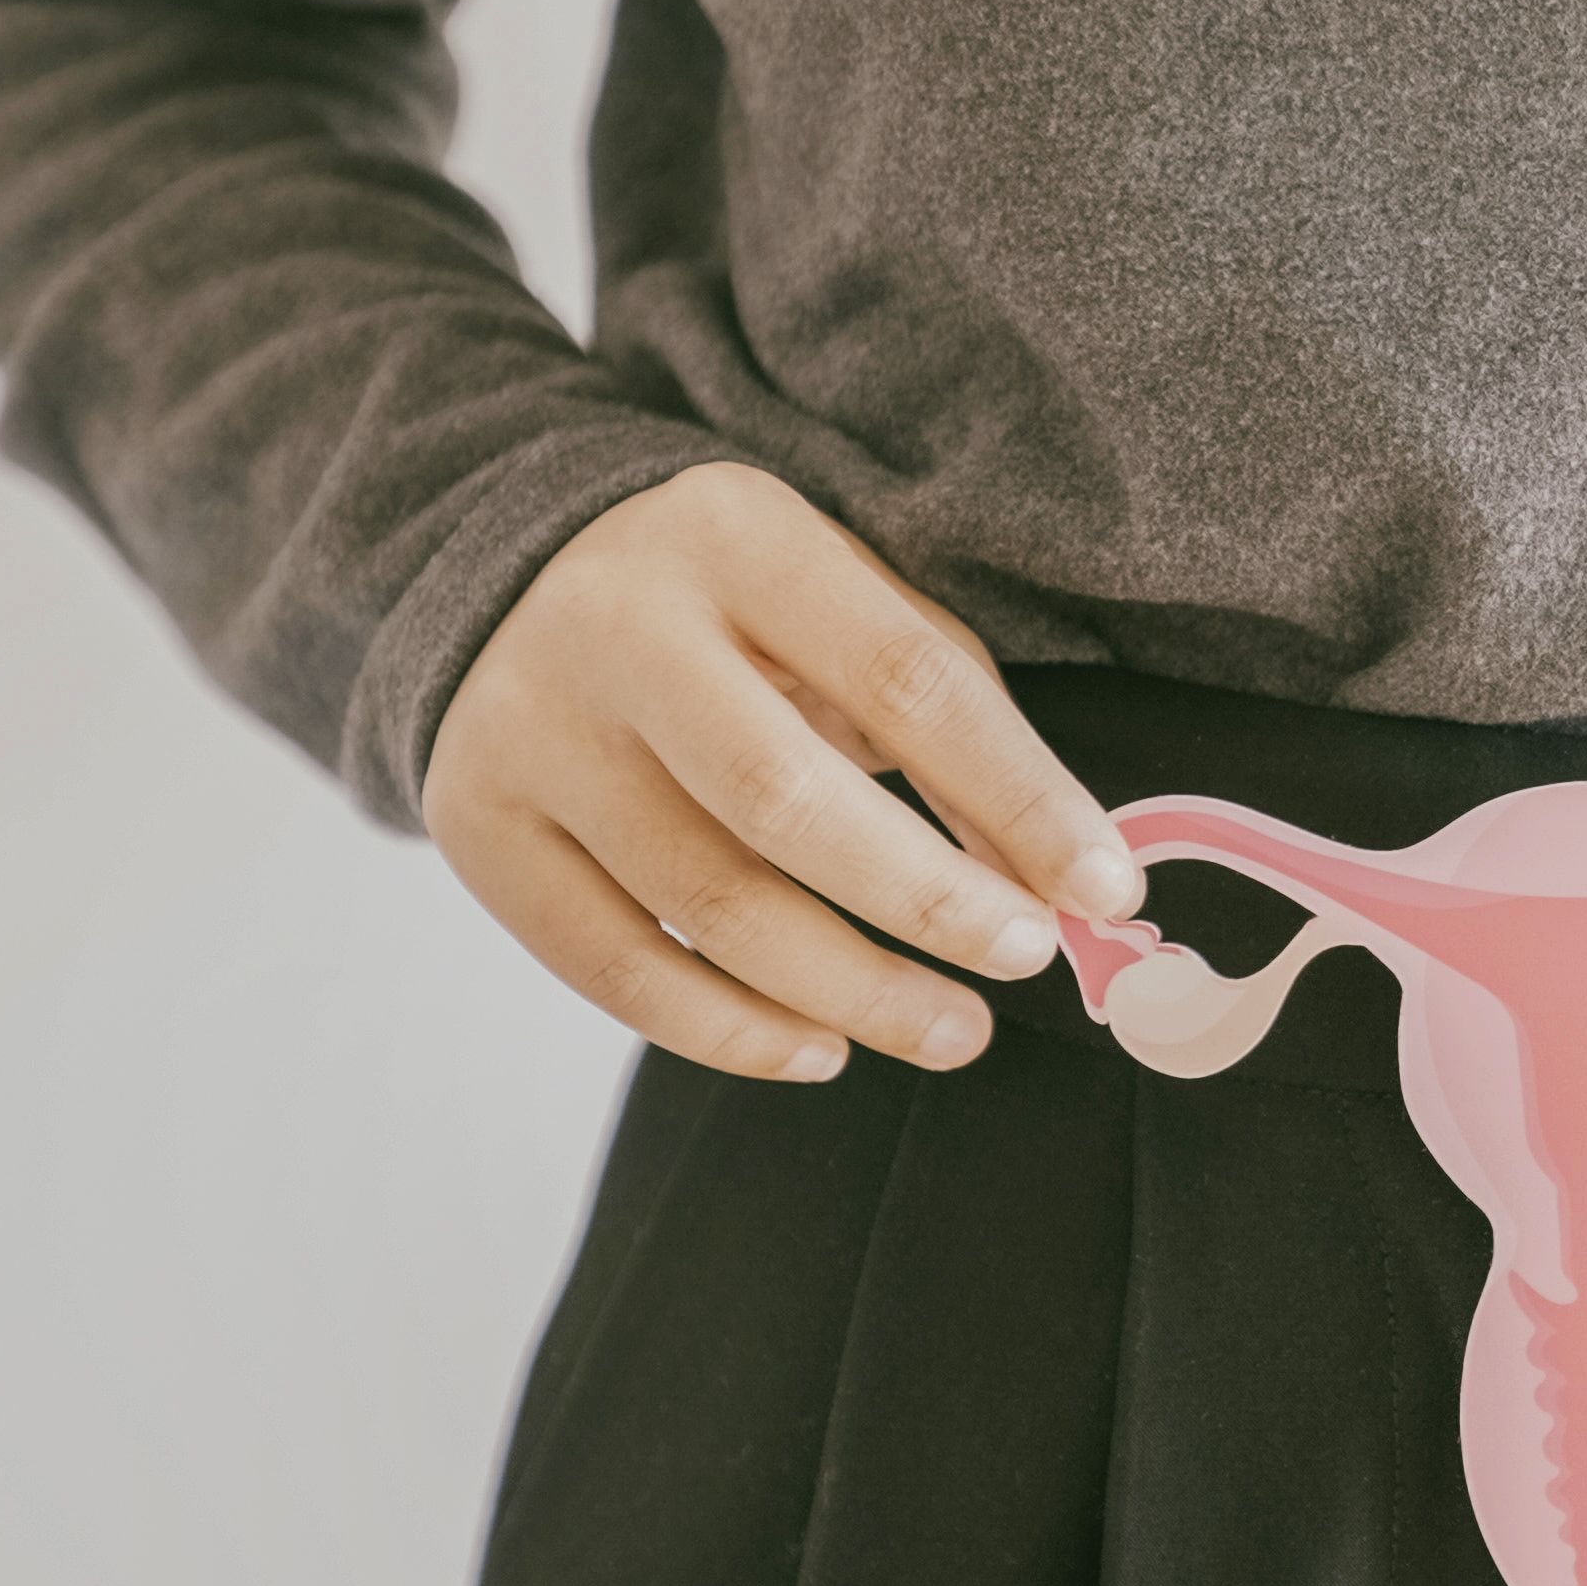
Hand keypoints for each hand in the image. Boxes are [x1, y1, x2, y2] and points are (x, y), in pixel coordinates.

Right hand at [419, 463, 1143, 1083]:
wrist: (514, 572)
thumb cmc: (740, 607)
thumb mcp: (849, 605)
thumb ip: (955, 723)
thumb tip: (1061, 883)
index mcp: (740, 538)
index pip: (906, 680)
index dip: (1018, 796)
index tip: (1110, 888)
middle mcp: (619, 627)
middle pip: (787, 801)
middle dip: (928, 902)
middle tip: (1026, 964)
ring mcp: (532, 729)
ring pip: (705, 902)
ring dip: (850, 991)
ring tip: (952, 1031)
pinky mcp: (477, 823)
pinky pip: (612, 964)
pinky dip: (728, 1030)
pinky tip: (820, 1048)